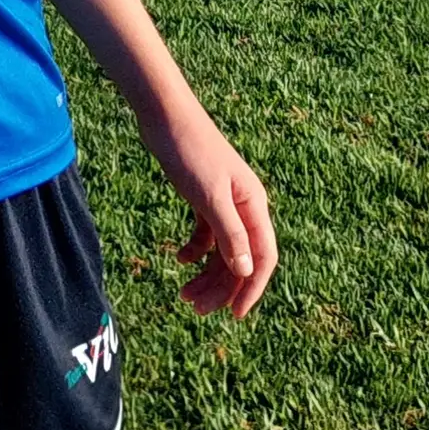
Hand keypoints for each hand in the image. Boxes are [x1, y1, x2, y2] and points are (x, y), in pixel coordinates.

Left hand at [147, 108, 276, 316]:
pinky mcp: (203, 197)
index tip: (235, 315)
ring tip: (184, 294)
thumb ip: (231, 234)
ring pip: (222, 250)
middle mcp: (244, 207)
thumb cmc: (190, 151)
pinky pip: (206, 234)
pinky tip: (179, 258)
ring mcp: (224, 203)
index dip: (252, 288)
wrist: (165, 115)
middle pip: (240, 259)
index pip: (263, 258)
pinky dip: (195, 249)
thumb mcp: (210, 196)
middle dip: (222, 287)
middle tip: (195, 309)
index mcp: (254, 207)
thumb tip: (247, 272)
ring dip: (206, 274)